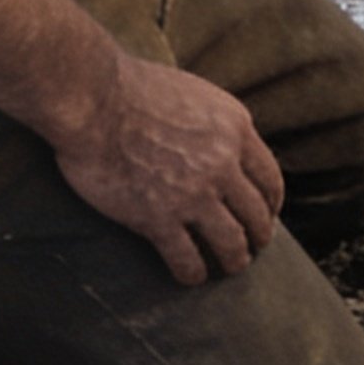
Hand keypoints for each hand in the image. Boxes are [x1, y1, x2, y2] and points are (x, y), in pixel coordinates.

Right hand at [49, 51, 286, 282]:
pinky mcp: (159, 218)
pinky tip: (190, 276)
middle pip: (256, 214)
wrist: (93, 99)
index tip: (266, 215)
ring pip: (231, 242)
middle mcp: (222, 163)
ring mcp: (193, 194)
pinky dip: (193, 273)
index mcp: (233, 127)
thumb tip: (223, 145)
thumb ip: (214, 123)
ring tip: (230, 266)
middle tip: (253, 246)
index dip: (271, 203)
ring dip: (235, 260)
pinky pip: (188, 259)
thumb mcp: (193, 92)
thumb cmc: (131, 88)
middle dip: (258, 235)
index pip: (269, 177)